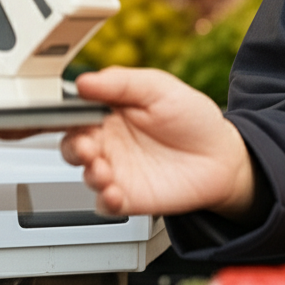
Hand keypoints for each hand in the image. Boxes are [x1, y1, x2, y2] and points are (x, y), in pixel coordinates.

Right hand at [58, 67, 255, 219]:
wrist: (221, 155)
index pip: (76, 111)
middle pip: (73, 144)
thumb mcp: (161, 89)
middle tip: (88, 145)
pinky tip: (114, 192)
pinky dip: (105, 199)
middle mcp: (108, 142)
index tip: (63, 115)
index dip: (63, 114)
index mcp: (111, 112)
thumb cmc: (192, 119)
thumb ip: (123, 83)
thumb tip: (85, 81)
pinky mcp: (126, 195)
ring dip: (89, 171)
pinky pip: (104, 203)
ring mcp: (116, 170)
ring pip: (85, 173)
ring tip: (103, 168)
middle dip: (75, 145)